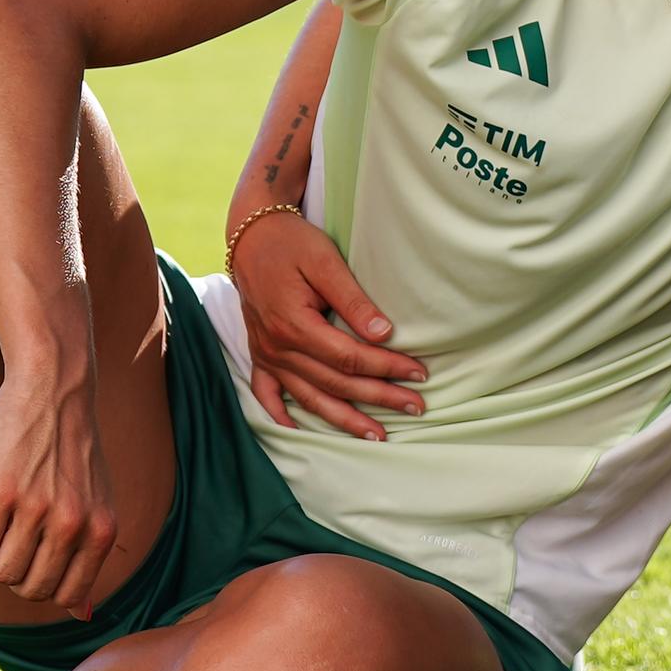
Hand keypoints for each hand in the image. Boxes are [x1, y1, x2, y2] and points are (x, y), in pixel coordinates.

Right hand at [0, 350, 116, 616]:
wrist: (54, 390)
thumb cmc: (72, 452)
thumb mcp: (96, 504)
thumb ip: (90, 557)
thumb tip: (84, 617)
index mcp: (102, 531)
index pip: (66, 597)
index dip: (44, 585)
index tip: (38, 557)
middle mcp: (73, 525)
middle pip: (29, 588)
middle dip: (17, 571)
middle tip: (17, 533)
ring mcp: (37, 510)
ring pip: (0, 571)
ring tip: (6, 516)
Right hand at [231, 210, 426, 438]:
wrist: (252, 235)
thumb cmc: (292, 243)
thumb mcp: (325, 261)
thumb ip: (353, 301)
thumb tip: (385, 334)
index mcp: (294, 325)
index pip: (349, 358)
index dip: (386, 368)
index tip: (419, 373)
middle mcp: (277, 347)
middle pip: (335, 383)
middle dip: (378, 397)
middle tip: (415, 407)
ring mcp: (265, 354)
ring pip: (308, 397)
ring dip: (343, 419)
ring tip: (376, 434)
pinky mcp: (259, 353)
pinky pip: (267, 394)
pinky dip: (282, 415)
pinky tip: (300, 431)